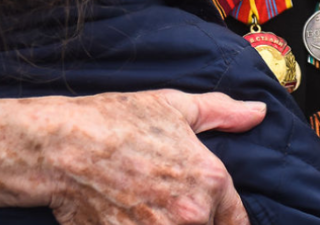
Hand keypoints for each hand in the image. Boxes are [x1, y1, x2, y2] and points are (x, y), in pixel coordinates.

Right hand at [0, 90, 262, 224]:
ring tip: (144, 209)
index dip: (223, 218)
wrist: (62, 148)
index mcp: (210, 180)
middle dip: (192, 221)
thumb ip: (222, 113)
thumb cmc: (115, 122)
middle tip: (163, 203)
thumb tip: (257, 112)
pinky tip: (129, 217)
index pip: (237, 222)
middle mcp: (191, 214)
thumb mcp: (173, 106)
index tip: (210, 214)